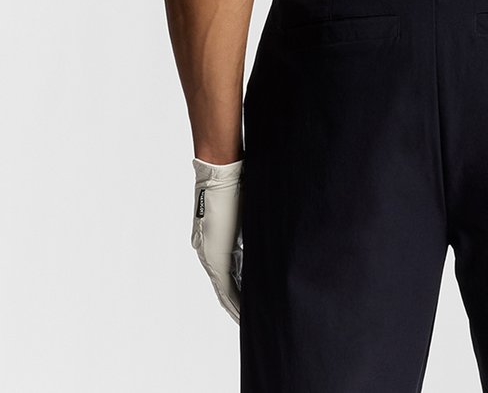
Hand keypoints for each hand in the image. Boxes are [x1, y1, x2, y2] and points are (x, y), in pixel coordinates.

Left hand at [190, 156, 243, 322]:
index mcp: (217, 243)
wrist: (222, 174)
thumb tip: (268, 231)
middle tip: (249, 320)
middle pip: (225, 287)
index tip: (250, 304)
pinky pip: (225, 287)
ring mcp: (211, 256)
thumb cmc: (235, 186)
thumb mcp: (246, 211)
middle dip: (237, 305)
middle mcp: (210, 253)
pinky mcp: (216, 256)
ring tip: (247, 321)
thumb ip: (251, 227)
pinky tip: (241, 313)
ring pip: (225, 290)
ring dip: (236, 306)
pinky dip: (234, 301)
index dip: (238, 292)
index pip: (229, 275)